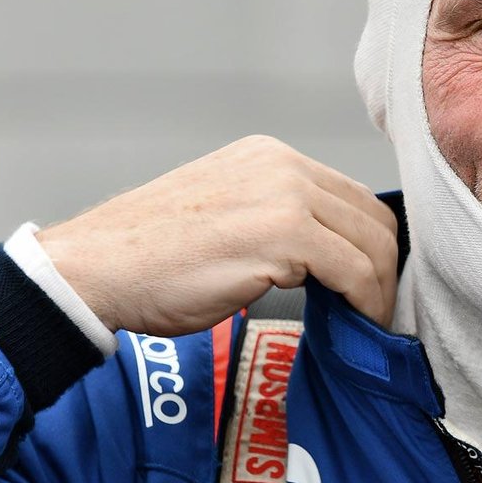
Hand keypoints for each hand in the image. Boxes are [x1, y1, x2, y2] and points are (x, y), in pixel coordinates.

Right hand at [36, 135, 397, 336]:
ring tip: (371, 325)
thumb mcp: (224, 217)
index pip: (351, 197)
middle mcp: (282, 165)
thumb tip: (325, 259)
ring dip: (380, 290)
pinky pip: (354, 271)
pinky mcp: (283, 232)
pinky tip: (357, 325)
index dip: (372, 245)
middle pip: (372, 217)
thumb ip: (276, 221)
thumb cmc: (148, 257)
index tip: (373, 285)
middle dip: (386, 268)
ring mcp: (285, 195)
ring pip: (372, 244)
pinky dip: (366, 303)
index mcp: (269, 157)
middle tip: (380, 311)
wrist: (95, 268)